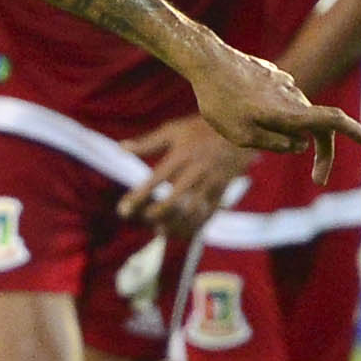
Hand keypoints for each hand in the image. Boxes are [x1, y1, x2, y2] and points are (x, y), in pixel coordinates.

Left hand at [118, 113, 252, 241]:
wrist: (239, 128)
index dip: (139, 196)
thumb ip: (147, 142)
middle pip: (175, 198)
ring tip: (159, 231)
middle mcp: (196, 170)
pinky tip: (181, 232)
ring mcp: (211, 181)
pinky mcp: (223, 190)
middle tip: (144, 219)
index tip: (123, 210)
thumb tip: (120, 148)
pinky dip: (195, 225)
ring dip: (176, 223)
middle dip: (158, 212)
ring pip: (193, 209)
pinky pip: (209, 212)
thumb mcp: (173, 130)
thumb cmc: (200, 128)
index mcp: (181, 155)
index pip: (156, 179)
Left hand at [184, 42, 360, 182]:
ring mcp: (284, 85)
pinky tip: (240, 109)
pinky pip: (280, 103)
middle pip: (319, 126)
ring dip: (287, 132)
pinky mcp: (272, 78)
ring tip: (240, 125)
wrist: (206, 62)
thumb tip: (300, 145)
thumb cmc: (220, 103)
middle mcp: (293, 97)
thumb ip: (275, 144)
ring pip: (296, 115)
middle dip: (322, 153)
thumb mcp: (243, 136)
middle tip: (318, 178)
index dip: (352, 131)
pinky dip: (272, 115)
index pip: (330, 121)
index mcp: (288, 113)